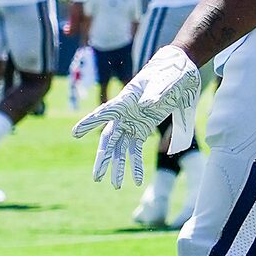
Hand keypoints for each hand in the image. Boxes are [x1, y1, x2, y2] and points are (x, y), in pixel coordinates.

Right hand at [74, 47, 201, 188]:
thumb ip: (155, 92)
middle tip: (97, 177)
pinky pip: (136, 149)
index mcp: (126, 100)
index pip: (104, 112)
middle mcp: (124, 113)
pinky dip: (136, 164)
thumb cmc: (170, 73)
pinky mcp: (143, 128)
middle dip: (103, 159)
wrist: (180, 70)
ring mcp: (132, 122)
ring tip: (115, 185)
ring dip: (118, 166)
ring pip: (121, 148)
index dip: (90, 123)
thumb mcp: (165, 82)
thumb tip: (147, 103)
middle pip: (110, 139)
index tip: (75, 133)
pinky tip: (137, 180)